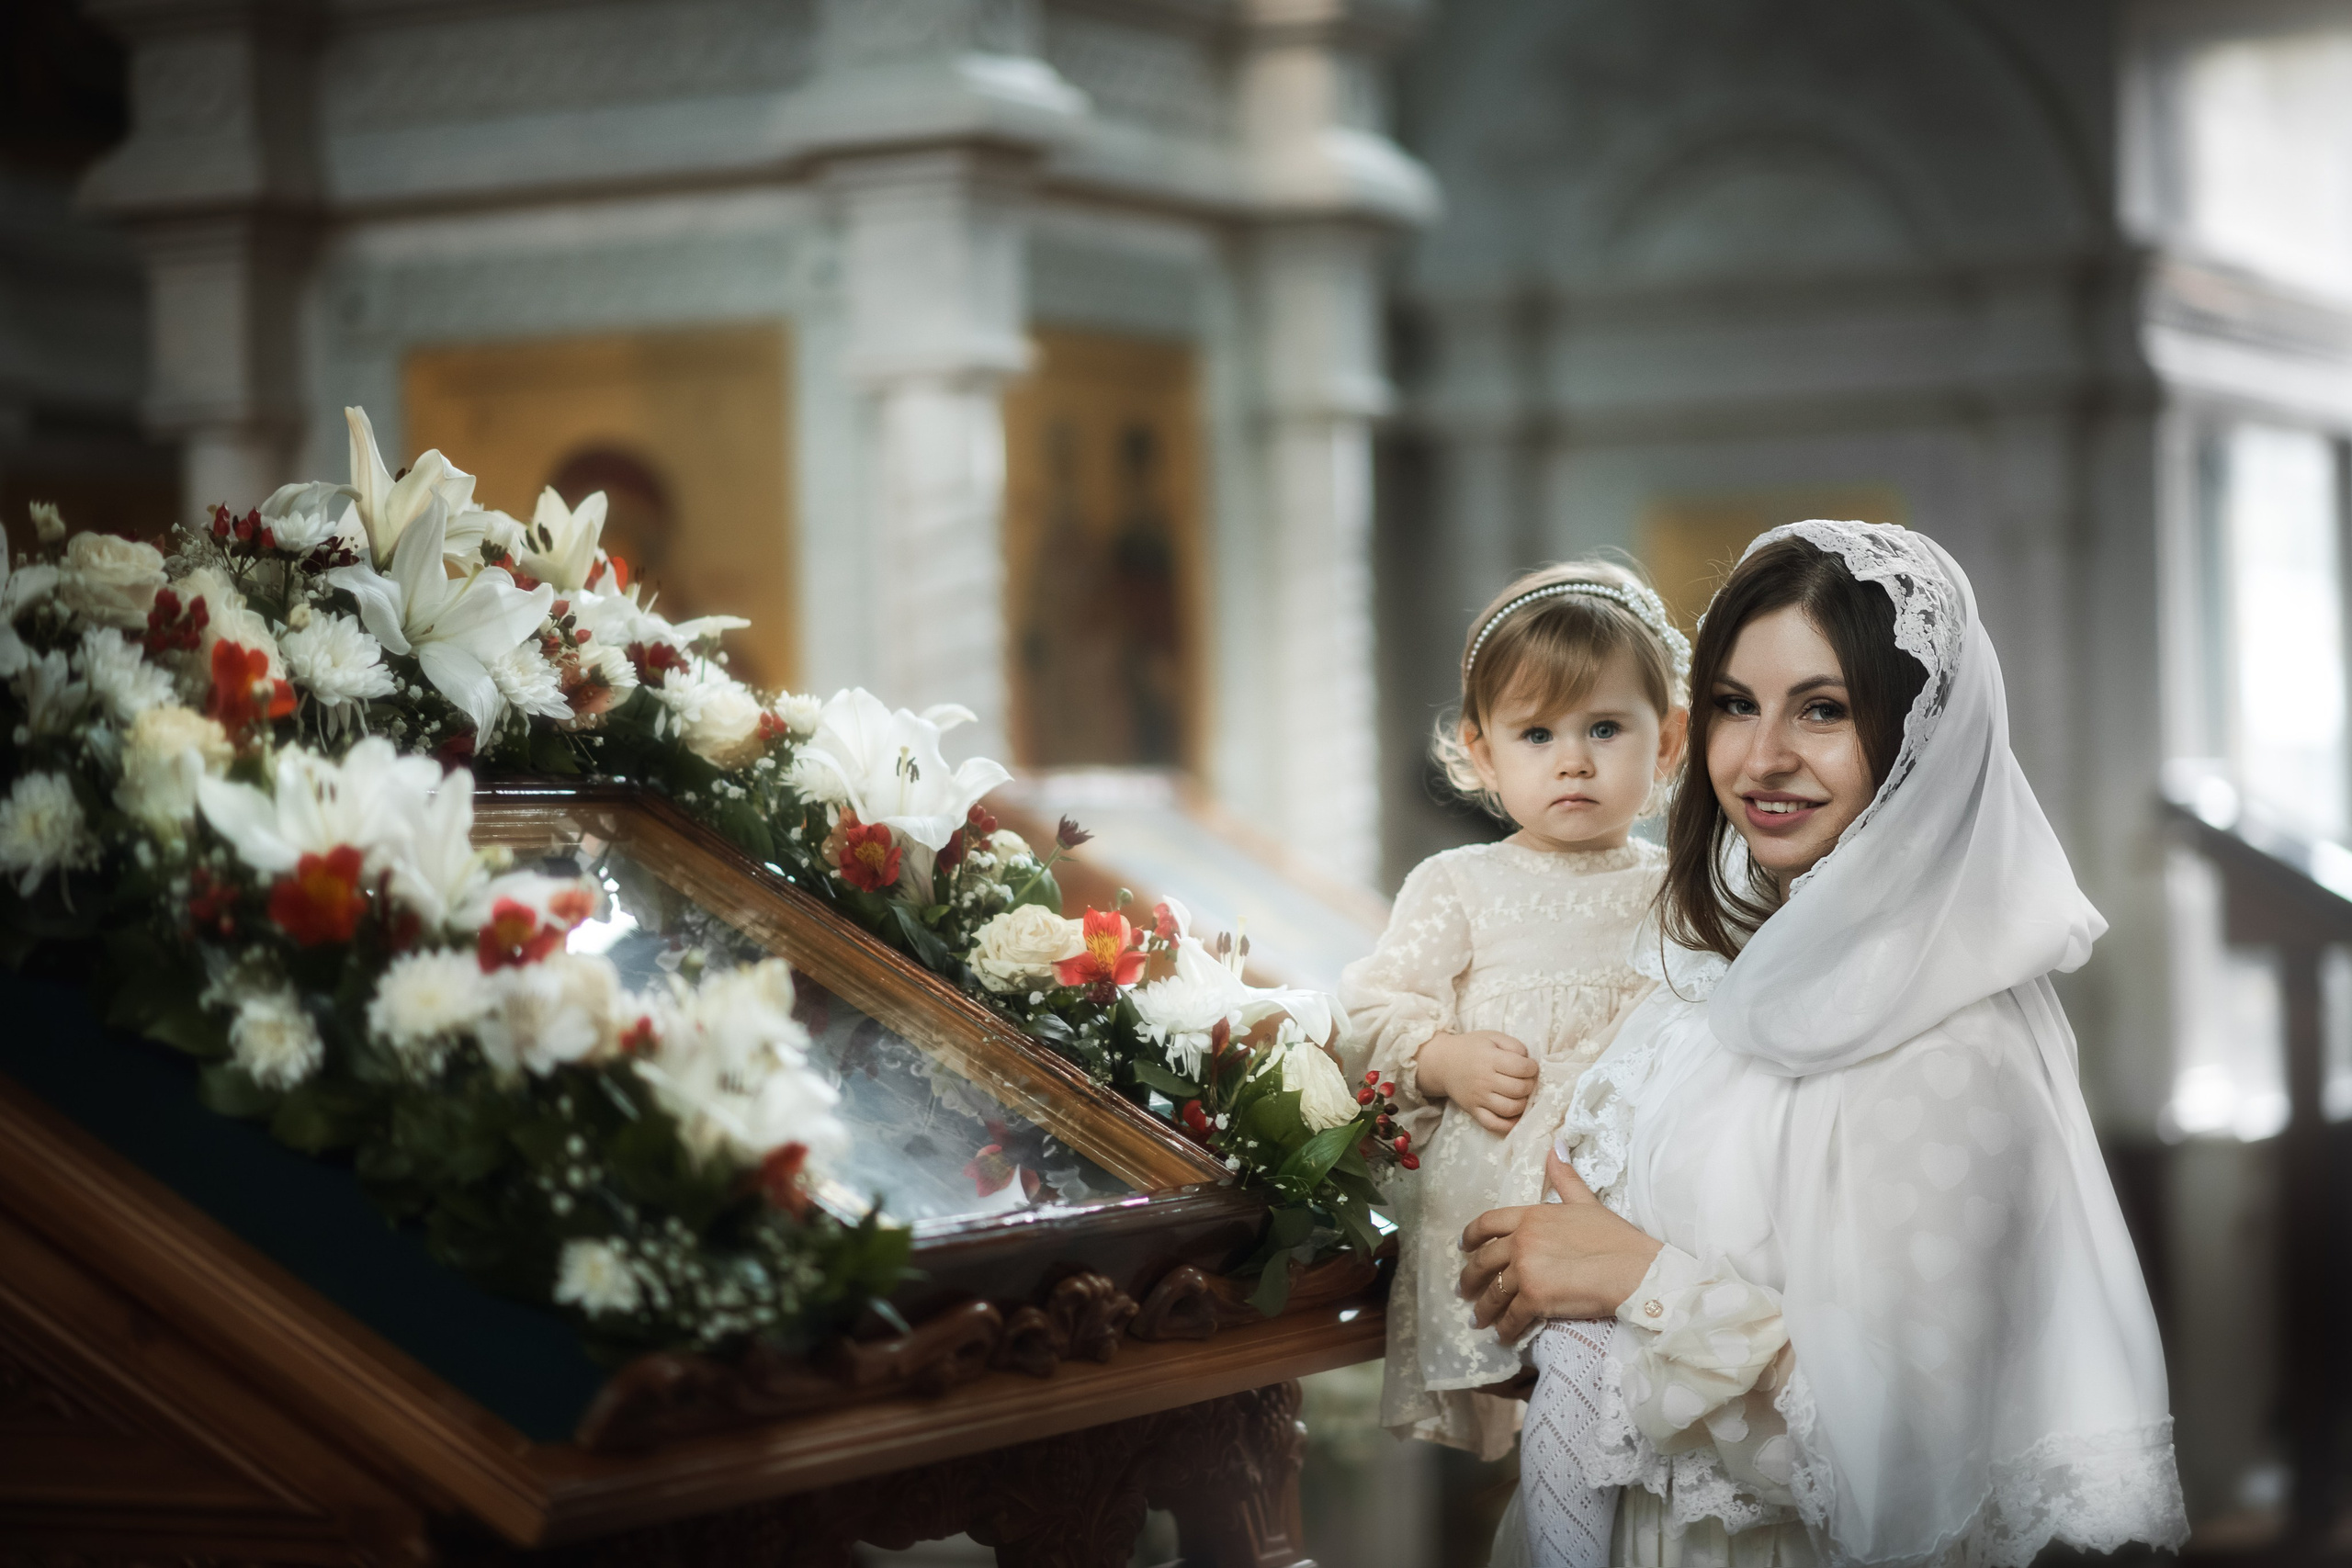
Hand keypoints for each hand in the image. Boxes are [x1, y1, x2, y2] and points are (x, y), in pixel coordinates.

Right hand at [1415, 1030, 1538, 1133]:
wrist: (1443, 1063)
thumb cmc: (1471, 1048)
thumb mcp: (1492, 1037)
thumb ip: (1514, 1045)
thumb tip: (1529, 1061)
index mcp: (1490, 1059)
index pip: (1521, 1067)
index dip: (1532, 1068)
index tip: (1531, 1066)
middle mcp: (1484, 1080)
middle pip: (1519, 1089)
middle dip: (1530, 1085)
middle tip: (1527, 1080)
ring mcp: (1478, 1098)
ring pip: (1510, 1109)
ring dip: (1523, 1103)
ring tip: (1520, 1095)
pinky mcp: (1473, 1111)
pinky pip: (1493, 1125)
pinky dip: (1508, 1125)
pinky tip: (1515, 1116)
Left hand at [1457, 1148, 1662, 1341]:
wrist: (1634, 1269)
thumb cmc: (1615, 1237)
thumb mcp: (1586, 1201)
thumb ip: (1565, 1178)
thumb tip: (1554, 1147)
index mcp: (1531, 1216)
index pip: (1487, 1223)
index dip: (1470, 1236)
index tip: (1462, 1248)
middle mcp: (1522, 1240)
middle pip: (1483, 1261)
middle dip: (1469, 1279)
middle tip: (1463, 1291)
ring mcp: (1526, 1270)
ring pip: (1493, 1293)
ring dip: (1484, 1310)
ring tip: (1479, 1320)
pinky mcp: (1535, 1298)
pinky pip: (1511, 1317)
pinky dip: (1505, 1329)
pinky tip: (1503, 1336)